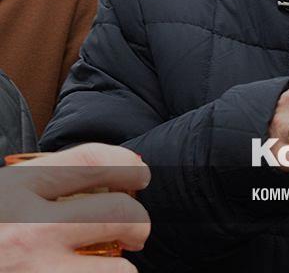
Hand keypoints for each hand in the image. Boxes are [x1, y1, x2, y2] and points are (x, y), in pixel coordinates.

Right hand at [0, 143, 150, 271]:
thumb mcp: (1, 196)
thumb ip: (40, 187)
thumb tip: (101, 176)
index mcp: (14, 188)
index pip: (92, 161)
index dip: (128, 164)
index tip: (140, 173)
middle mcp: (26, 226)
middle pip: (116, 211)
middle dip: (138, 221)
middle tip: (137, 230)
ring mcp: (34, 267)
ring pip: (116, 266)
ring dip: (123, 266)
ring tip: (116, 266)